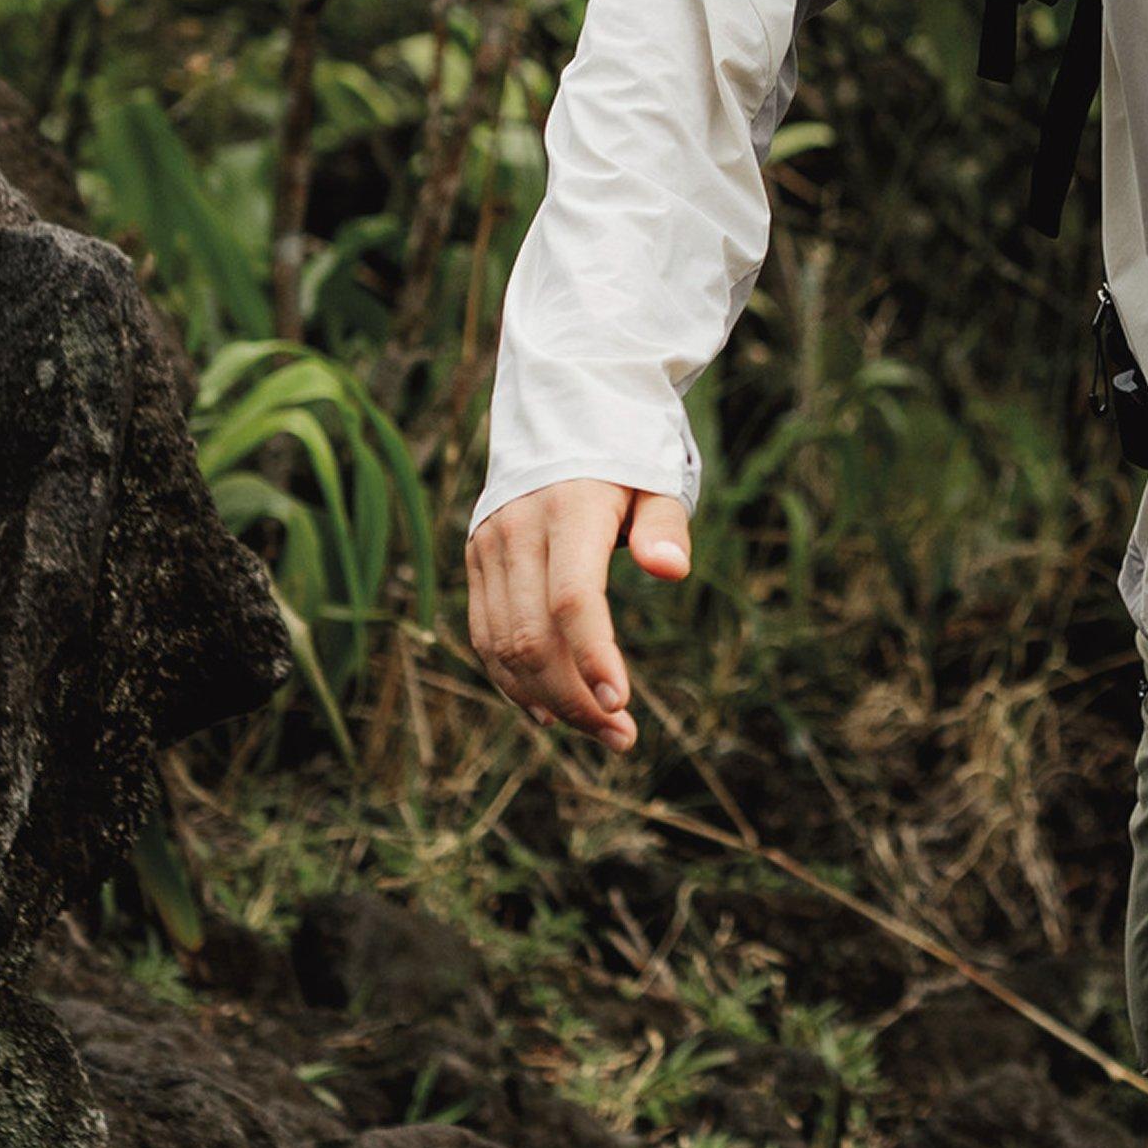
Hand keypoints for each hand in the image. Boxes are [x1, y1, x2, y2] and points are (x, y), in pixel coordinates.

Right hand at [463, 479, 686, 753]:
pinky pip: (484, 634)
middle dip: (575, 698)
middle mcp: (518, 529)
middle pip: (533, 636)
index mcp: (569, 510)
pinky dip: (511, 680)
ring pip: (502, 645)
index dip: (593, 656)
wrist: (560, 409)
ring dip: (546, 699)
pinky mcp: (475, 558)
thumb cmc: (622, 454)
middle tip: (623, 738)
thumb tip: (672, 570)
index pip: (573, 598)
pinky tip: (548, 711)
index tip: (620, 705)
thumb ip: (665, 525)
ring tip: (598, 731)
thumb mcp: (655, 478)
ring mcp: (488, 546)